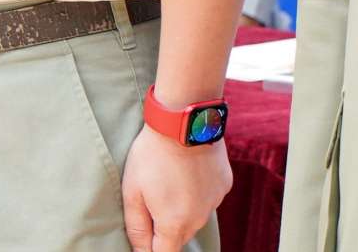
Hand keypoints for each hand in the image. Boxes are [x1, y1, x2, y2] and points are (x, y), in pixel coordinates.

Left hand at [121, 123, 231, 251]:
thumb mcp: (132, 190)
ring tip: (170, 179)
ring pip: (194, 218)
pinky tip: (187, 171)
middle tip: (152, 196)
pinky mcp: (224, 185)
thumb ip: (136, 227)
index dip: (151, 250)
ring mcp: (215, 202)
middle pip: (179, 237)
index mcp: (175, 224)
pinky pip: (207, 199)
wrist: (183, 119)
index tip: (146, 233)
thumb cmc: (152, 153)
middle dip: (164, 227)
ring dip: (182, 209)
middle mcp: (199, 218)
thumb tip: (140, 251)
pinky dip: (197, 192)